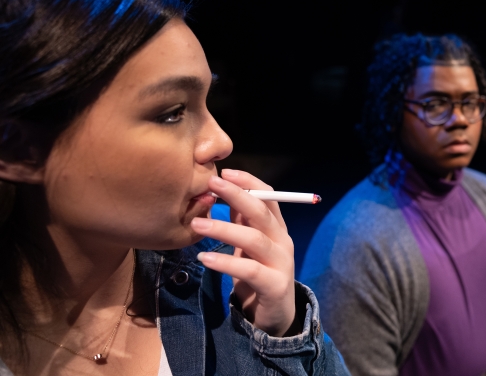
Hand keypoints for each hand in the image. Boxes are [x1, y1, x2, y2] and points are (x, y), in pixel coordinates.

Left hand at [191, 169, 296, 336]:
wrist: (276, 316)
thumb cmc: (259, 275)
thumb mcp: (249, 244)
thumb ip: (241, 220)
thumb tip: (223, 190)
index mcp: (277, 228)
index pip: (269, 196)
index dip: (248, 182)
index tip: (225, 172)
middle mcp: (283, 241)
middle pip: (262, 212)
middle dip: (237, 195)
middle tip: (211, 184)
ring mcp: (282, 263)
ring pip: (254, 239)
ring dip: (224, 228)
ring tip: (197, 223)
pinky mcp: (274, 286)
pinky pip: (249, 270)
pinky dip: (225, 263)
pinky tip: (204, 258)